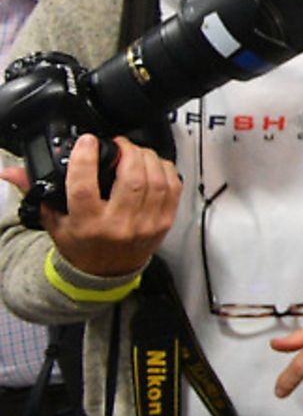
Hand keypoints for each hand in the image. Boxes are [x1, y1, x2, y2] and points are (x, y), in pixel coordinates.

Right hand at [4, 135, 179, 276]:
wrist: (104, 273)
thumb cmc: (80, 244)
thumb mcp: (53, 220)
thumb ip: (37, 191)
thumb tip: (11, 171)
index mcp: (87, 223)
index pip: (84, 186)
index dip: (86, 158)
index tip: (87, 141)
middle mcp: (118, 225)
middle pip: (130, 178)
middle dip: (127, 151)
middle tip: (119, 144)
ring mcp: (145, 225)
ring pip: (155, 180)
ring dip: (147, 157)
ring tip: (135, 152)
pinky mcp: (164, 223)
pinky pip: (173, 189)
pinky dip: (166, 170)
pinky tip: (154, 165)